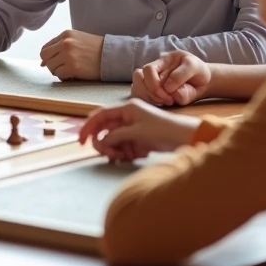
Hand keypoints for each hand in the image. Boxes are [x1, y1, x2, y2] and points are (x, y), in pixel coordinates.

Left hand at [40, 30, 103, 80]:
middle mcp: (65, 43)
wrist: (113, 55)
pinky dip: (64, 77)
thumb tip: (42, 63)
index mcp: (66, 34)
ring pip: (51, 67)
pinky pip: (59, 75)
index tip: (54, 62)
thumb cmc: (95, 49)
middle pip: (45, 57)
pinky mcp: (74, 67)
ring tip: (68, 71)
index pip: (45, 48)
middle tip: (60, 68)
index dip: (47, 58)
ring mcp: (69, 55)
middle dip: (50, 64)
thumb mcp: (77, 40)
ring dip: (58, 71)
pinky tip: (72, 75)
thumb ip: (60, 46)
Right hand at [77, 100, 198, 162]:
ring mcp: (133, 129)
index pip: (100, 115)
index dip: (88, 127)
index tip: (81, 141)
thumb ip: (116, 136)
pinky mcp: (139, 140)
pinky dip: (124, 154)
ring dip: (114, 150)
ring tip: (123, 157)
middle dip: (103, 143)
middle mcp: (128, 117)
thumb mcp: (136, 132)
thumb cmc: (162, 130)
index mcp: (126, 109)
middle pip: (105, 130)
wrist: (184, 138)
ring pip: (114, 141)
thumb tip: (102, 141)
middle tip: (108, 154)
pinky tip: (133, 156)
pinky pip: (124, 148)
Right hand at [132, 51, 210, 106]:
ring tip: (163, 102)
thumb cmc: (198, 72)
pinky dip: (145, 101)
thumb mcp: (194, 68)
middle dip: (151, 93)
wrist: (202, 81)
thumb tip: (166, 87)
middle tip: (167, 101)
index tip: (169, 96)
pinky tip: (158, 104)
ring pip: (136, 86)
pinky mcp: (149, 89)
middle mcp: (154, 69)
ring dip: (147, 97)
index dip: (154, 84)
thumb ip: (181, 75)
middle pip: (138, 78)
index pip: (148, 69)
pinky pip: (138, 94)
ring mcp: (149, 79)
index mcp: (163, 60)